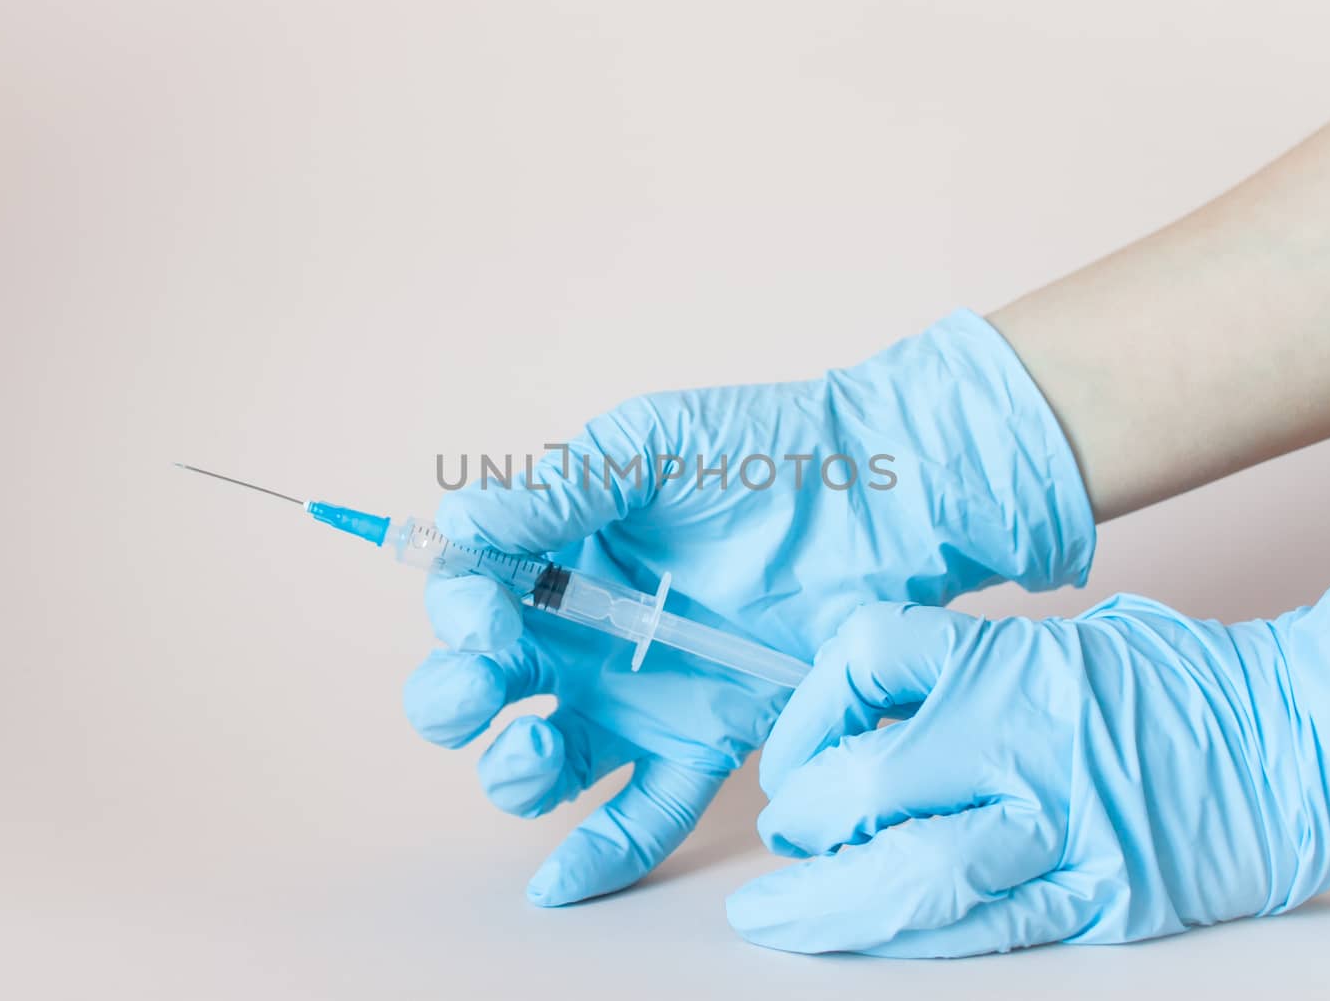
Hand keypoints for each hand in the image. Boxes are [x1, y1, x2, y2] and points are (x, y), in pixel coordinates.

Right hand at [403, 311, 1094, 905]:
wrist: (875, 489)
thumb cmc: (761, 449)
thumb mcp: (649, 446)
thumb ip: (563, 489)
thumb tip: (460, 525)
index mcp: (555, 558)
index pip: (469, 597)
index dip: (458, 613)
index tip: (490, 615)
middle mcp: (580, 636)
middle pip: (478, 692)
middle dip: (454, 700)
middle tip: (485, 685)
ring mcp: (636, 696)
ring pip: (541, 763)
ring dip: (511, 774)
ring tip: (532, 753)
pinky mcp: (701, 741)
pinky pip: (642, 813)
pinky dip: (598, 855)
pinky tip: (556, 885)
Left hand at [731, 556, 1329, 955]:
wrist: (1301, 742)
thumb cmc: (1177, 683)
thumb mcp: (1059, 643)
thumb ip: (964, 675)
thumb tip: (863, 722)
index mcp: (1010, 660)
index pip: (867, 655)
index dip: (805, 710)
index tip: (792, 753)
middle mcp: (1026, 739)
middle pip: (868, 782)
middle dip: (805, 820)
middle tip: (789, 837)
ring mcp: (1066, 826)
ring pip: (915, 874)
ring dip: (829, 905)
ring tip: (775, 919)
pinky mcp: (1102, 898)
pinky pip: (985, 928)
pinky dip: (909, 938)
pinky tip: (861, 942)